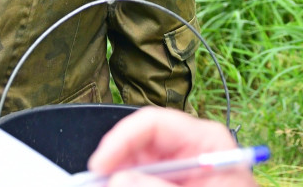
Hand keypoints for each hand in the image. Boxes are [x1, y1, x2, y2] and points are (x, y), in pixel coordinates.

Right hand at [87, 107, 256, 186]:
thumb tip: (120, 178)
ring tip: (104, 185)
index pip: (154, 122)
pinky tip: (120, 186)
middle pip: (139, 145)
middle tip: (97, 184)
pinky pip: (143, 178)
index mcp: (206, 140)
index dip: (121, 139)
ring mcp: (181, 169)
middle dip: (116, 164)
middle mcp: (191, 149)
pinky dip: (128, 183)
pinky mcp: (173, 182)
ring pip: (136, 165)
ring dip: (120, 175)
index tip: (100, 165)